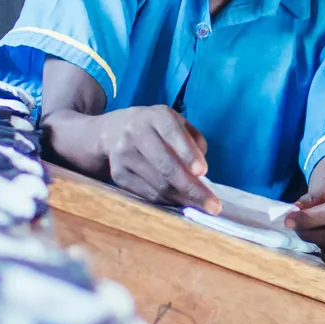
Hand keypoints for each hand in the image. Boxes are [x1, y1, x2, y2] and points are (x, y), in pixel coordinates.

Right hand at [95, 106, 217, 210]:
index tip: (203, 171)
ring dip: (182, 199)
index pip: (172, 133)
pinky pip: (146, 194)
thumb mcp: (177, 124)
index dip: (188, 153)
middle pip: (165, 165)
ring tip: (201, 206)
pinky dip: (167, 202)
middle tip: (212, 205)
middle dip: (191, 187)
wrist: (113, 131)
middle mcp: (136, 133)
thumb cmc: (156, 129)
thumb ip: (195, 142)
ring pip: (157, 184)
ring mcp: (124, 155)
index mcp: (156, 117)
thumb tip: (200, 173)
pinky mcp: (118, 175)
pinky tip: (181, 203)